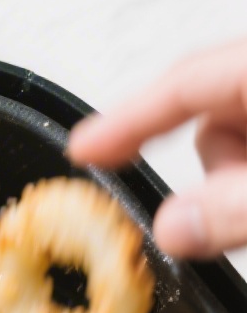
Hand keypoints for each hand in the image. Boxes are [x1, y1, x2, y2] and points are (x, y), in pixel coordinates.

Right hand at [67, 37, 246, 258]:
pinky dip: (243, 187)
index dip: (125, 120)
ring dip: (235, 185)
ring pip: (235, 143)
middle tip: (234, 216)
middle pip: (211, 120)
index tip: (81, 151)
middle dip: (212, 175)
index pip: (181, 84)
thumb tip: (173, 228)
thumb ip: (235, 207)